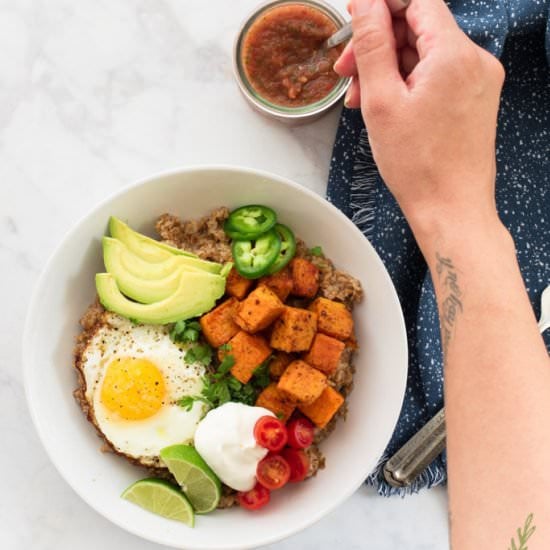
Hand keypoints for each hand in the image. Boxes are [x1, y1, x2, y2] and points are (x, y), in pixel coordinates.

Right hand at [334, 0, 504, 241]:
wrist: (451, 209)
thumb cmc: (418, 165)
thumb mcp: (382, 101)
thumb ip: (373, 45)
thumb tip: (366, 4)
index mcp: (454, 54)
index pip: (418, 3)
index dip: (382, 6)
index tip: (354, 18)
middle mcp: (475, 60)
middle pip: (419, 30)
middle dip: (378, 47)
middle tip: (345, 71)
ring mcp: (478, 82)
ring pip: (425, 56)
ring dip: (388, 70)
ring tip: (360, 99)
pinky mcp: (474, 101)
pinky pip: (437, 78)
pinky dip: (408, 85)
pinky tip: (385, 106)